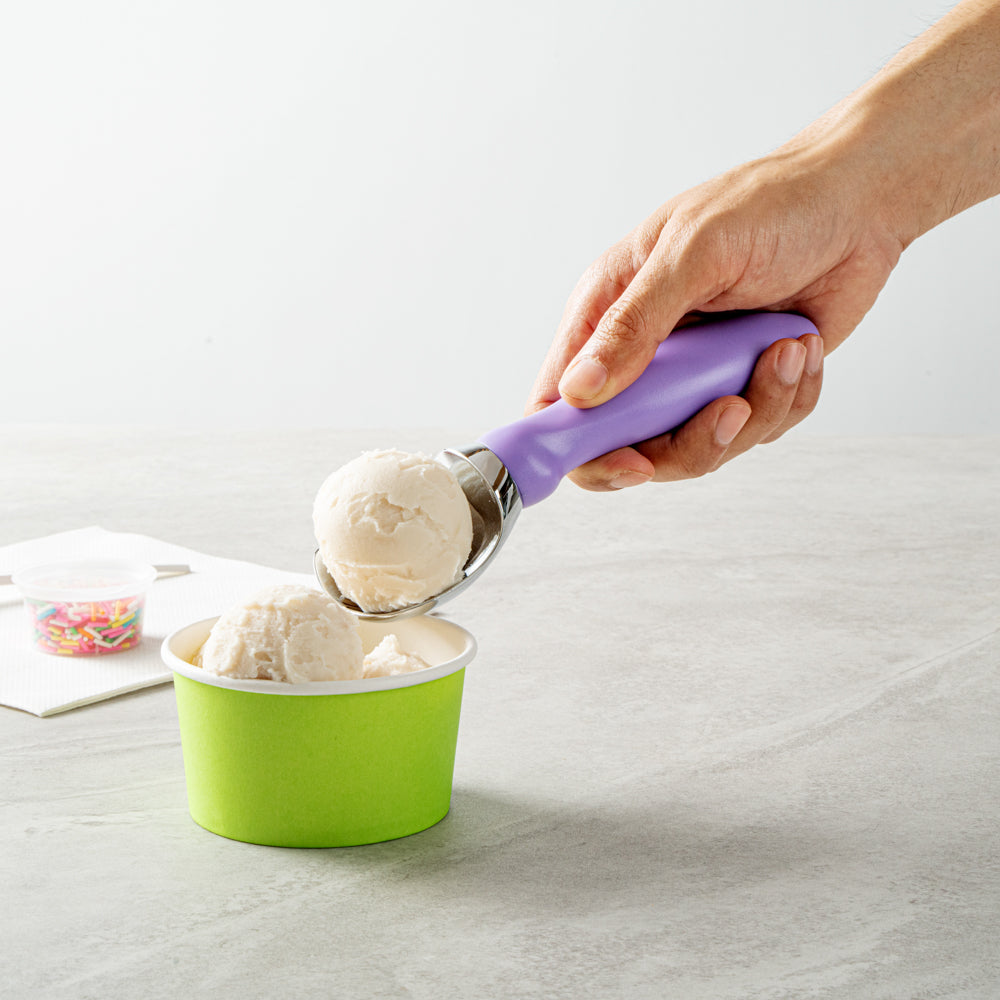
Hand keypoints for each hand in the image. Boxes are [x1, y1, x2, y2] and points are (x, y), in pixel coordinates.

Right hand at [527, 139, 902, 490]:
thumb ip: (633, 324)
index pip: (559, 405)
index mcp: (606, 315)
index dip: (579, 448)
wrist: (856, 203)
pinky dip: (787, 399)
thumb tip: (578, 392)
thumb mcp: (693, 254)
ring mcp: (694, 378)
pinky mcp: (746, 388)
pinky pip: (758, 431)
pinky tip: (800, 347)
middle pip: (631, 448)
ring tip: (783, 351)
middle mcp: (643, 355)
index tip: (631, 461)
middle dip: (688, 443)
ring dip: (755, 411)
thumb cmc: (768, 206)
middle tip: (731, 407)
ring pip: (700, 449)